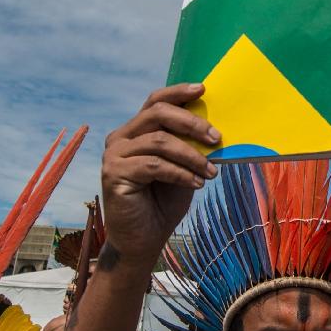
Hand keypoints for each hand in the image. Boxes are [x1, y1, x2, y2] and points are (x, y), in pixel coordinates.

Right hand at [100, 85, 219, 262]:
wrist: (142, 240)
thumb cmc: (163, 203)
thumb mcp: (182, 168)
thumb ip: (188, 146)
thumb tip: (215, 126)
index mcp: (135, 131)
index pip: (155, 102)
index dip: (178, 92)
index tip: (202, 89)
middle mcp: (121, 138)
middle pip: (157, 114)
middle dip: (192, 123)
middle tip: (217, 138)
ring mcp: (114, 155)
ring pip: (159, 141)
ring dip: (192, 156)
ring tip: (211, 172)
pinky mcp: (113, 174)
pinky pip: (154, 165)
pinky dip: (181, 173)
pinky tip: (197, 184)